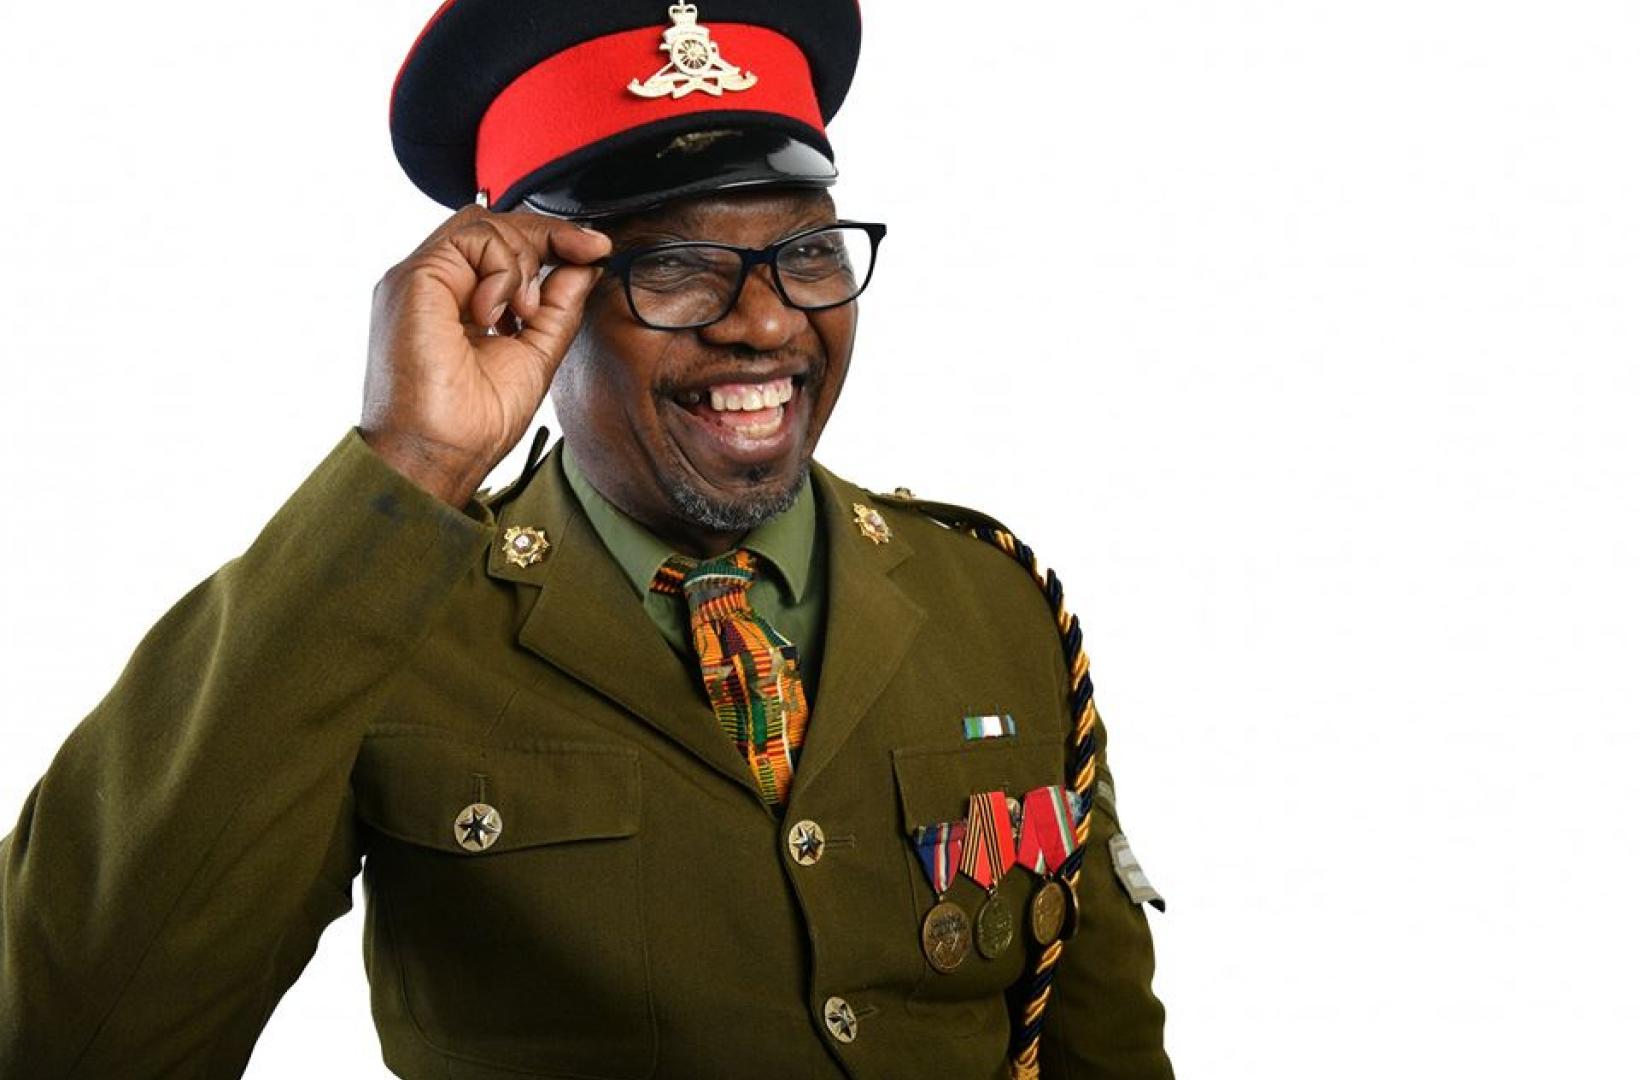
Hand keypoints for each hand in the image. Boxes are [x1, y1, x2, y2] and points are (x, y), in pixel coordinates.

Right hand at [361, 206, 611, 507]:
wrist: (438, 457)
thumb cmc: (472, 425)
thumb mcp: (535, 353)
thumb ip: (558, 307)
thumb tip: (586, 264)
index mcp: (456, 302)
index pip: (501, 247)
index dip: (552, 238)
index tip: (596, 249)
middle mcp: (434, 286)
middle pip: (493, 224)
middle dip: (548, 234)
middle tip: (587, 254)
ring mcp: (420, 279)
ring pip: (485, 225)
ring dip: (525, 262)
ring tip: (525, 314)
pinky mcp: (413, 278)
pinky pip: (473, 239)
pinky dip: (504, 270)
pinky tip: (500, 314)